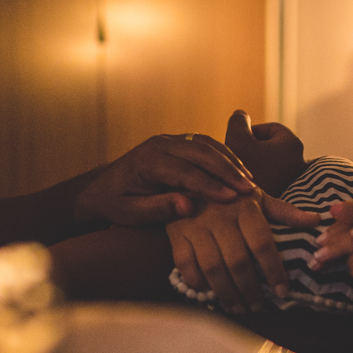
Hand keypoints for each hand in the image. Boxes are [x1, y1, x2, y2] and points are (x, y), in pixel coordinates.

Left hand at [74, 133, 256, 225]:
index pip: (184, 171)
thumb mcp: (130, 213)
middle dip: (228, 171)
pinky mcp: (179, 142)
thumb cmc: (115, 205)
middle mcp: (160, 144)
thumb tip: (189, 206)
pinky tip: (240, 174)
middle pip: (200, 152)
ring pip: (206, 144)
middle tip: (250, 190)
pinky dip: (225, 157)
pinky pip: (206, 145)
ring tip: (250, 184)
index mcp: (147, 161)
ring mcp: (170, 139)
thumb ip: (158, 209)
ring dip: (231, 162)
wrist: (102, 188)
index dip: (210, 185)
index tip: (232, 199)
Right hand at [167, 189, 319, 311]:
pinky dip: (198, 282)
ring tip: (238, 307)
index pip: (263, 244)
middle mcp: (220, 216)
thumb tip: (316, 220)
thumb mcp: (257, 196)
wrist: (187, 175)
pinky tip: (209, 293)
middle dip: (250, 289)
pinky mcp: (176, 233)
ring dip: (227, 292)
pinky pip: (185, 265)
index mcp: (244, 206)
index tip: (283, 292)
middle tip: (258, 306)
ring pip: (213, 267)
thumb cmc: (229, 191)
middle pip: (238, 261)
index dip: (274, 271)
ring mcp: (195, 225)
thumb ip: (285, 211)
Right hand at [224, 110, 307, 196]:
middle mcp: (299, 163)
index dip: (250, 134)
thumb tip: (241, 115)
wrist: (248, 218)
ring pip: (267, 167)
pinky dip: (257, 184)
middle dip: (251, 153)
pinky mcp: (286, 199)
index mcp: (293, 145)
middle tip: (234, 164)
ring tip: (235, 179)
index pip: (270, 129)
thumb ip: (238, 122)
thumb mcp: (236, 139)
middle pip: (269, 149)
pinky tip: (241, 192)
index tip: (237, 147)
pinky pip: (269, 183)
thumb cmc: (243, 173)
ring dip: (251, 170)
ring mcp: (294, 183)